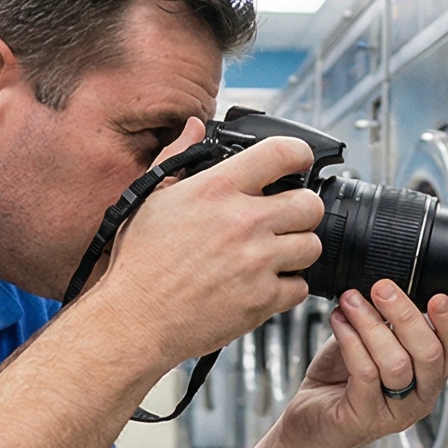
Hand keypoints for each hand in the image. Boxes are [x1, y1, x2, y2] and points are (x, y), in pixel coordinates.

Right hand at [91, 122, 323, 366]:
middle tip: (286, 219)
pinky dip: (287, 288)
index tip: (301, 161)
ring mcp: (257, 261)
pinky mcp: (262, 299)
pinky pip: (300, 288)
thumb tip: (194, 128)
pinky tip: (263, 284)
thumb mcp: (150, 198)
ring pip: (312, 246)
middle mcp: (242, 221)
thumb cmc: (139, 263)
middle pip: (310, 204)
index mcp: (217, 189)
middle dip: (302, 210)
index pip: (282, 153)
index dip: (300, 154)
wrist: (135, 319)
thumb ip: (177, 157)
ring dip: (297, 250)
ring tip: (273, 255)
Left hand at [281, 281, 447, 447]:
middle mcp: (420, 396)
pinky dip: (351, 341)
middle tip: (382, 289)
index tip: (437, 297)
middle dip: (406, 315)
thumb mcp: (372, 342)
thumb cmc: (342, 379)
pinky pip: (365, 373)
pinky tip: (340, 322)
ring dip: (371, 325)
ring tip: (351, 301)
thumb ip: (388, 321)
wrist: (309, 417)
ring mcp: (395, 411)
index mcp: (429, 375)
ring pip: (397, 363)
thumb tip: (388, 286)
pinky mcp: (365, 418)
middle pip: (430, 354)